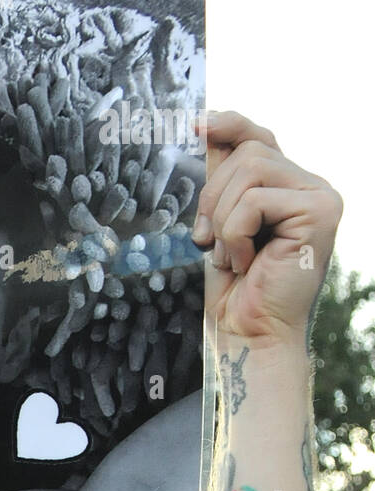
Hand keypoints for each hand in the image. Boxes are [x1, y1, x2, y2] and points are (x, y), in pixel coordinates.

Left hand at [192, 111, 342, 348]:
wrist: (249, 336)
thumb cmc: (233, 293)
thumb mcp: (221, 227)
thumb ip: (223, 184)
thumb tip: (206, 132)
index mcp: (289, 189)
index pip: (259, 140)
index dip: (230, 126)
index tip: (197, 126)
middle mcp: (312, 187)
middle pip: (248, 152)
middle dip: (212, 197)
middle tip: (207, 242)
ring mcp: (321, 197)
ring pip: (249, 170)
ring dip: (222, 218)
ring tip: (231, 257)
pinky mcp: (320, 212)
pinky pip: (254, 199)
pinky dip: (236, 233)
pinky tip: (247, 263)